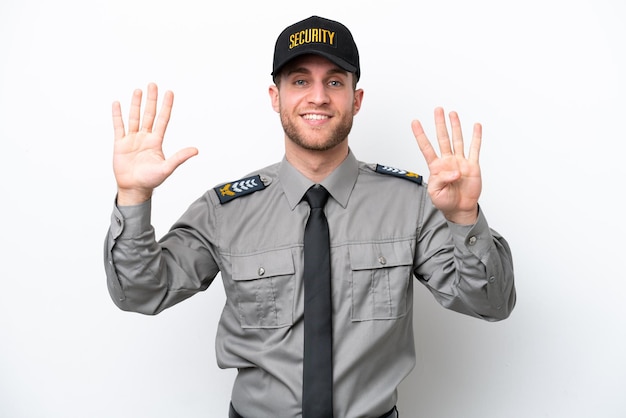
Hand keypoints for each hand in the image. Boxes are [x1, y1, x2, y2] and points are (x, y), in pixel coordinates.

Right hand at [111, 83, 197, 204]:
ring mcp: (132, 139)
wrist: (133, 189)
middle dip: (151, 100)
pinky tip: (117, 103)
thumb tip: (196, 150)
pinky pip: (118, 126)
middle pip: (149, 114)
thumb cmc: (150, 180)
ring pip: (134, 117)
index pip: (163, 120)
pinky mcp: (120, 143)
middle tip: (153, 84)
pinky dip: (117, 115)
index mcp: (156, 141)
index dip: (166, 106)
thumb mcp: (166, 168)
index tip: (169, 92)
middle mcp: (145, 137)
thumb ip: (179, 157)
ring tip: (138, 90)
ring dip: (136, 104)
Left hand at [411, 107, 481, 224]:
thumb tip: (455, 171)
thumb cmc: (445, 201)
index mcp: (436, 167)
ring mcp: (460, 161)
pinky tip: (476, 126)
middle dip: (440, 124)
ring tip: (452, 114)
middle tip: (438, 110)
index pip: (426, 147)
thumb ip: (442, 179)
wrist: (460, 209)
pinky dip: (476, 137)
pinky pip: (474, 149)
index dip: (420, 135)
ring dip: (455, 126)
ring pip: (457, 140)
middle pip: (443, 138)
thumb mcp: (435, 192)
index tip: (415, 122)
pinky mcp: (472, 166)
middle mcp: (447, 161)